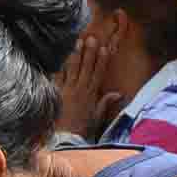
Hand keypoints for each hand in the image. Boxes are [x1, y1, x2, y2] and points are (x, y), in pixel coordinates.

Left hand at [55, 22, 115, 139]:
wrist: (66, 138)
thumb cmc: (83, 128)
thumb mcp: (97, 116)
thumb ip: (106, 102)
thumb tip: (119, 94)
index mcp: (91, 94)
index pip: (98, 73)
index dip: (102, 60)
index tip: (104, 48)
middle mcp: (80, 89)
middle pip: (86, 67)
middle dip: (89, 52)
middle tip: (91, 38)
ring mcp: (67, 90)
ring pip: (73, 69)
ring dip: (76, 55)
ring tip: (77, 42)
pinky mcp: (57, 93)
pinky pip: (58, 77)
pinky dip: (60, 67)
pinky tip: (61, 58)